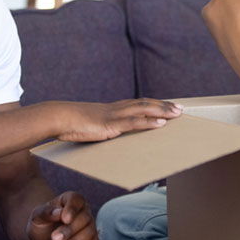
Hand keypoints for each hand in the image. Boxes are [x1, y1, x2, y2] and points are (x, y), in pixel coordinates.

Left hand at [28, 191, 95, 239]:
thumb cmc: (41, 225)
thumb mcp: (37, 217)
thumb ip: (46, 213)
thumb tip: (58, 213)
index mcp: (70, 200)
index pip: (76, 199)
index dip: (72, 209)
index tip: (64, 219)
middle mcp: (83, 210)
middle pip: (84, 218)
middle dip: (70, 230)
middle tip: (55, 238)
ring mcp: (89, 225)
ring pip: (90, 232)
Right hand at [57, 99, 181, 141]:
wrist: (58, 117)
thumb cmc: (70, 124)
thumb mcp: (90, 126)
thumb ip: (101, 128)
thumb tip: (106, 135)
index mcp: (112, 109)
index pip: (138, 104)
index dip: (155, 104)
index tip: (168, 106)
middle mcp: (117, 108)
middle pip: (146, 104)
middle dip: (164, 106)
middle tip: (181, 109)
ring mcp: (114, 115)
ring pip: (144, 110)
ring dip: (162, 111)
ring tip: (177, 114)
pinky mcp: (111, 124)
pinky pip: (134, 123)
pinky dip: (149, 122)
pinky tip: (161, 124)